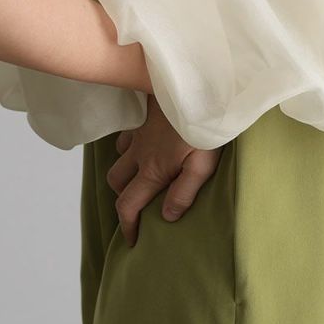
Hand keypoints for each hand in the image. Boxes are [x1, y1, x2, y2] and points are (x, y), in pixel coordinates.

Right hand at [104, 94, 221, 247]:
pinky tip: (144, 145)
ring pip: (119, 158)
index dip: (127, 227)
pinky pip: (127, 136)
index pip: (128, 206)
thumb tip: (166, 217)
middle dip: (123, 198)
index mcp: (153, 170)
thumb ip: (184, 192)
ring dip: (125, 172)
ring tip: (140, 179)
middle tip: (138, 208)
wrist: (199, 83)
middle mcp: (140, 154)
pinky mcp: (144, 116)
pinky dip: (129, 147)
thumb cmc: (206, 125)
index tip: (131, 241)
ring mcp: (139, 133)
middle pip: (117, 182)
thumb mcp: (203, 164)